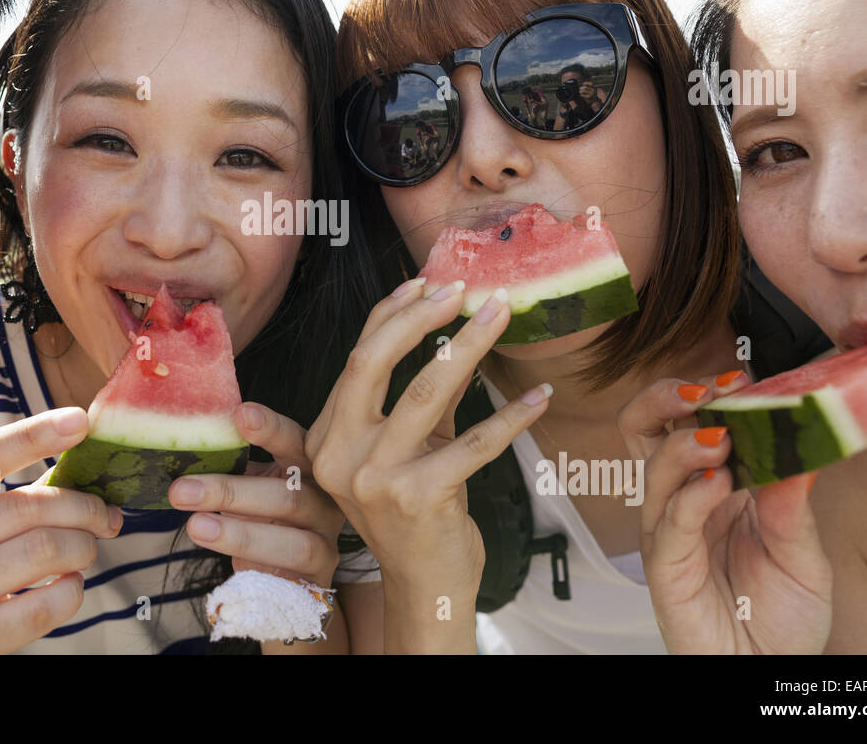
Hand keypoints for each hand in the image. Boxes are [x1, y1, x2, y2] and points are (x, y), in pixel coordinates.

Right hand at [0, 408, 122, 653]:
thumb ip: (17, 496)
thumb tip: (88, 465)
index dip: (35, 434)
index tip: (80, 420)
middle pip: (25, 507)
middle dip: (82, 508)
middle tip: (106, 517)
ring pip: (39, 551)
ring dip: (81, 548)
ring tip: (85, 552)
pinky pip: (43, 606)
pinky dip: (72, 592)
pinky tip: (68, 586)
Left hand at [168, 402, 344, 587]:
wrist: (290, 576)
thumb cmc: (265, 519)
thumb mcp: (250, 489)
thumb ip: (232, 469)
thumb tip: (181, 450)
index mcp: (307, 467)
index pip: (295, 442)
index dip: (271, 429)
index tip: (240, 414)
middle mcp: (324, 500)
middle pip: (288, 494)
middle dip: (230, 491)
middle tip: (181, 489)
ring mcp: (326, 540)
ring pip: (292, 539)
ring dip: (239, 534)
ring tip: (195, 526)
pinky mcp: (318, 577)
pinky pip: (290, 575)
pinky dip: (257, 567)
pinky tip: (227, 566)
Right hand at [306, 279, 550, 649]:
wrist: (425, 585)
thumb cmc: (416, 512)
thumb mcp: (405, 450)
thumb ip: (419, 397)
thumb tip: (451, 327)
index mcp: (327, 436)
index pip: (356, 359)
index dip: (390, 314)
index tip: (425, 282)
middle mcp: (340, 454)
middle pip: (372, 363)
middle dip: (419, 317)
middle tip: (463, 289)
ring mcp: (375, 478)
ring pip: (425, 391)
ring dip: (471, 345)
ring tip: (502, 314)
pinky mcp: (419, 498)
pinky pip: (474, 443)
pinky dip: (512, 415)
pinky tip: (540, 395)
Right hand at [618, 372, 832, 653]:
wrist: (766, 672)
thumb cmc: (778, 616)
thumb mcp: (803, 552)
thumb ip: (792, 500)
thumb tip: (799, 439)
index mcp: (712, 485)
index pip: (687, 420)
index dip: (705, 392)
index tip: (741, 376)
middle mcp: (682, 500)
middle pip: (644, 428)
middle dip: (664, 397)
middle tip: (705, 388)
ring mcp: (669, 530)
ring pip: (653, 466)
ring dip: (685, 442)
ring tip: (721, 435)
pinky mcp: (665, 565)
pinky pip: (670, 520)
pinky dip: (691, 494)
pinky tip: (718, 482)